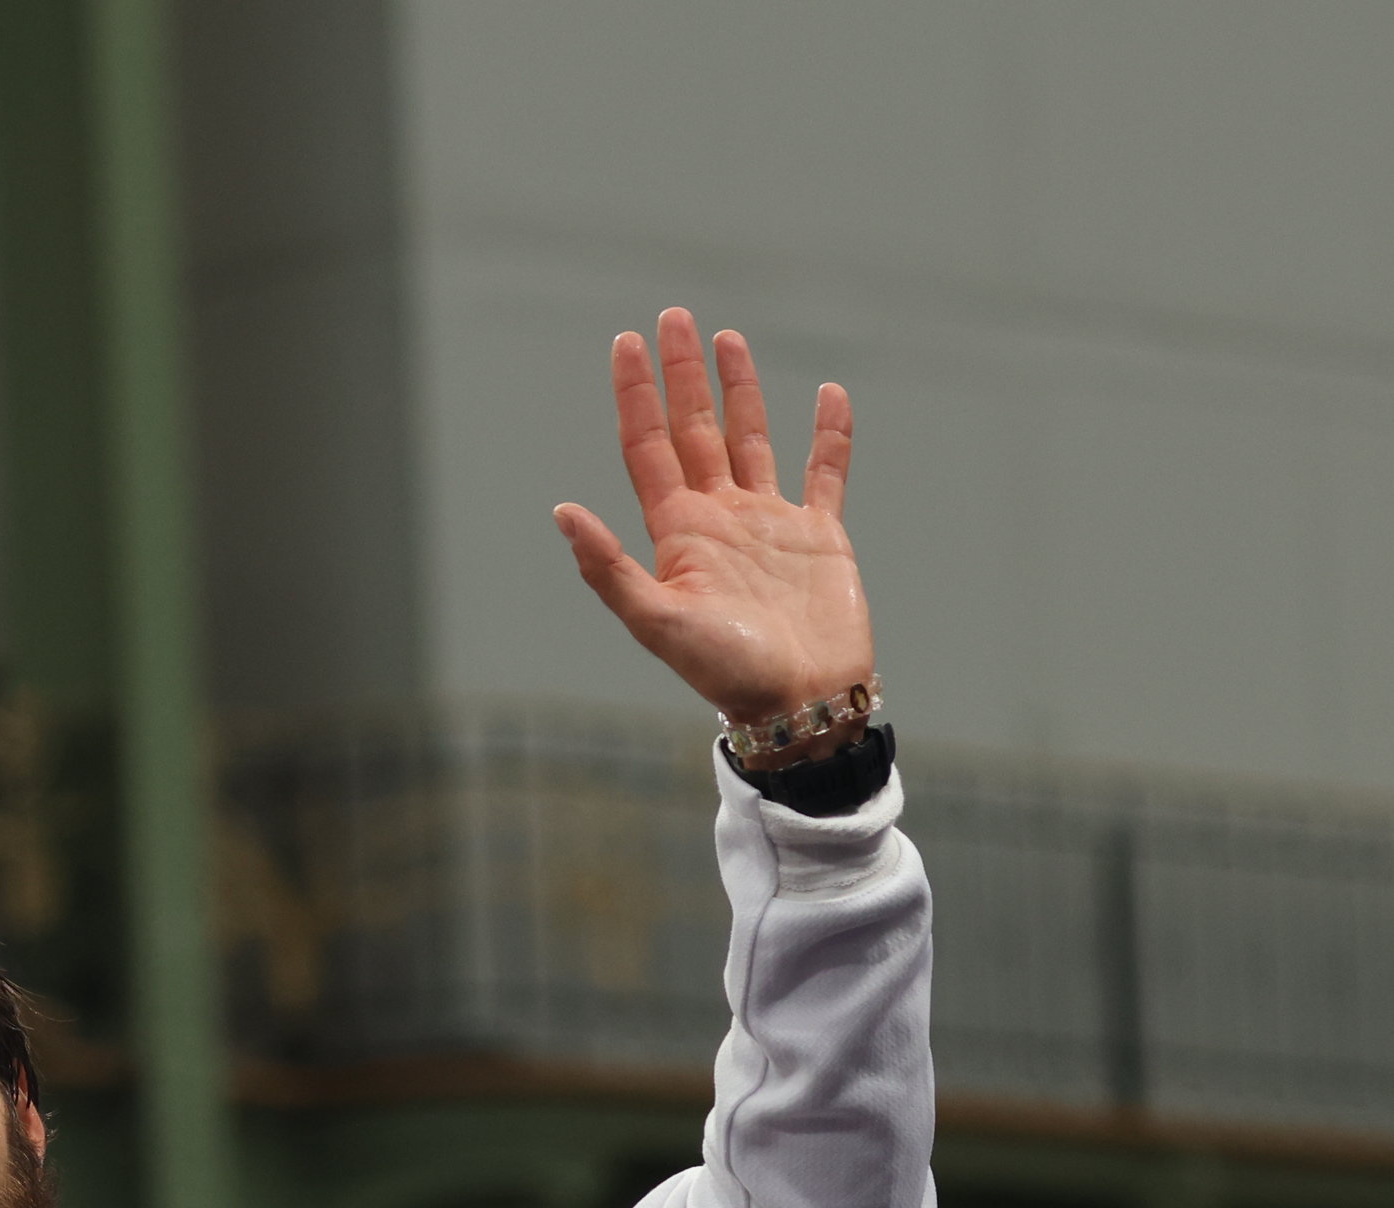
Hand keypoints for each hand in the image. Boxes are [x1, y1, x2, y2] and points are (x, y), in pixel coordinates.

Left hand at [553, 310, 873, 725]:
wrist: (802, 704)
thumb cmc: (728, 673)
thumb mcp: (659, 623)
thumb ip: (609, 570)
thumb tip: (563, 512)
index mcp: (678, 533)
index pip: (649, 446)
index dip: (636, 395)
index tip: (626, 342)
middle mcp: (720, 519)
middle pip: (695, 429)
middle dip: (682, 375)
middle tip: (673, 316)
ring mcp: (770, 523)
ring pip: (752, 438)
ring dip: (740, 390)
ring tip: (728, 338)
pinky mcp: (820, 535)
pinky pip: (826, 472)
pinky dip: (830, 434)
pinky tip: (828, 394)